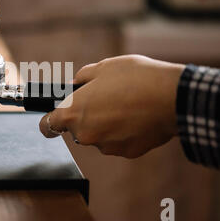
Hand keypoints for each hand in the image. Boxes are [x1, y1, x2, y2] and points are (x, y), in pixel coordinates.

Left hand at [39, 55, 184, 157]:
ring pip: (99, 135)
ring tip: (126, 106)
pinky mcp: (126, 153)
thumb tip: (75, 85)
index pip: (47, 125)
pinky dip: (124, 133)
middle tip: (106, 99)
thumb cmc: (135, 78)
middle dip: (87, 116)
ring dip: (106, 125)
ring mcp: (106, 146)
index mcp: (73, 113)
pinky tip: (137, 117)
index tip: (49, 121)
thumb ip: (81, 78)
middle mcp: (85, 134)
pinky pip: (118, 142)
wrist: (172, 97)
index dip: (47, 121)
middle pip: (77, 128)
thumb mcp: (103, 67)